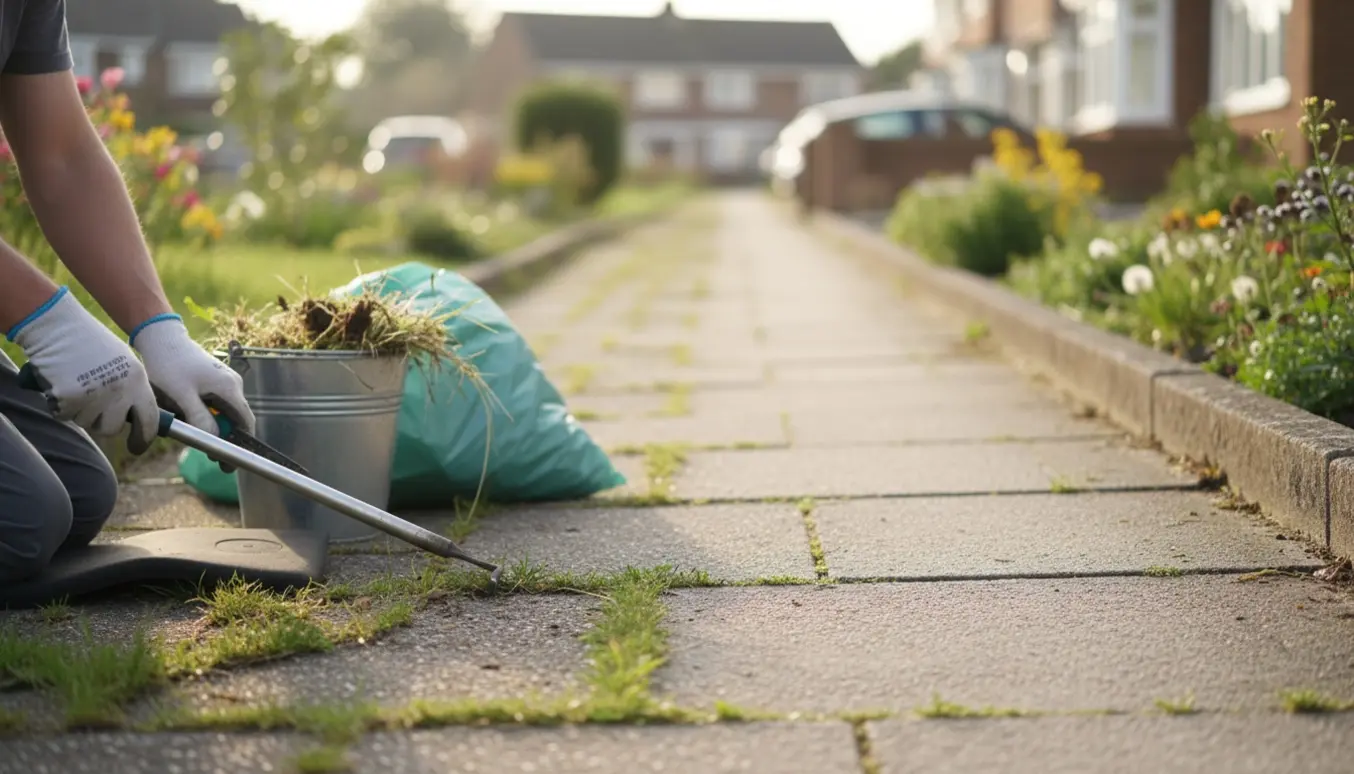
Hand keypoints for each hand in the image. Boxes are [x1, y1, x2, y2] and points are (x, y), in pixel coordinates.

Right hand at [8, 286, 160, 452]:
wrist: (59, 327)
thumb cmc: (91, 344)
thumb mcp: (124, 364)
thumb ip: (133, 390)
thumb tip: (139, 419)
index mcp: (138, 381)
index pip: (149, 420)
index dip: (144, 438)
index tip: (138, 446)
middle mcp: (120, 391)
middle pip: (113, 428)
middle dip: (103, 423)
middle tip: (93, 406)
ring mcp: (94, 396)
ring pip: (88, 423)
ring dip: (81, 412)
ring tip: (78, 386)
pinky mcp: (69, 399)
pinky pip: (65, 416)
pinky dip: (61, 406)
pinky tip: (62, 385)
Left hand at [131, 314, 253, 472]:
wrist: (160, 338)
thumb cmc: (169, 366)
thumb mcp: (181, 396)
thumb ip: (200, 419)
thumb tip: (214, 441)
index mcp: (230, 388)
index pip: (246, 423)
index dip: (240, 446)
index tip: (228, 464)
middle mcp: (233, 384)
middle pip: (236, 419)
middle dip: (223, 439)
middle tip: (207, 456)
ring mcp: (224, 380)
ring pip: (223, 412)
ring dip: (211, 425)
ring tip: (190, 432)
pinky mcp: (213, 379)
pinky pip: (214, 403)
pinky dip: (205, 414)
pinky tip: (186, 415)